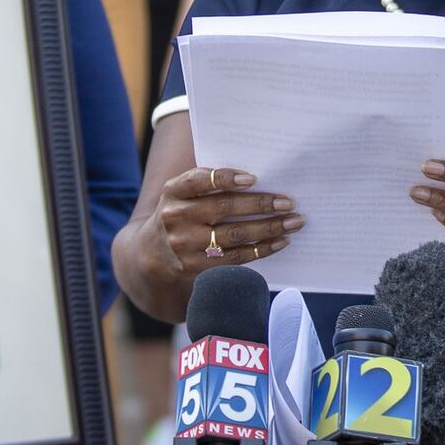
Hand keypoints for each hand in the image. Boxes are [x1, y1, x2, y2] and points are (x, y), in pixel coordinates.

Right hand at [151, 166, 303, 281]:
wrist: (151, 255)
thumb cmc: (180, 213)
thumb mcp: (181, 194)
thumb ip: (209, 184)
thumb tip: (258, 179)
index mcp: (173, 191)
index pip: (198, 180)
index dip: (226, 178)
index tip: (253, 178)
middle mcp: (175, 217)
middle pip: (223, 208)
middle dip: (260, 204)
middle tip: (288, 202)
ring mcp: (184, 245)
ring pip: (233, 236)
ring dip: (269, 228)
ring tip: (293, 222)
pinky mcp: (196, 267)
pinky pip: (235, 258)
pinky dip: (261, 249)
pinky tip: (280, 241)